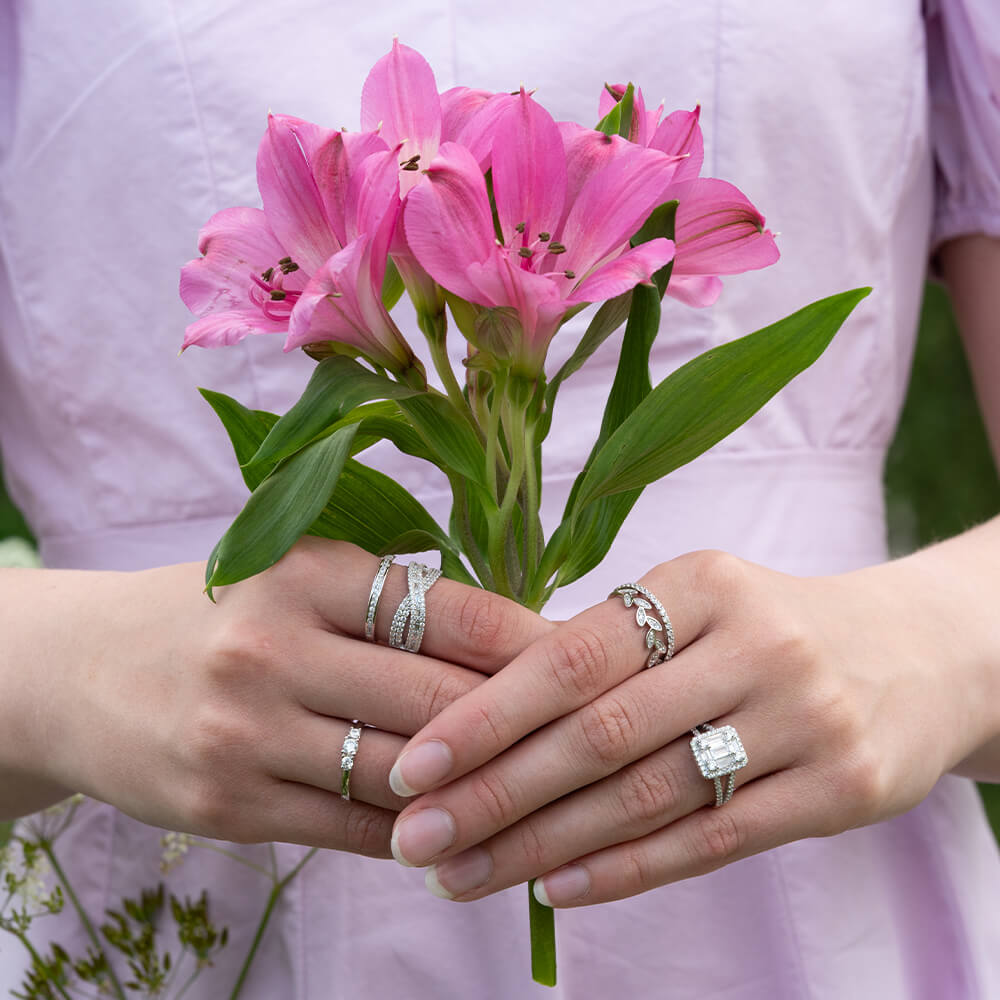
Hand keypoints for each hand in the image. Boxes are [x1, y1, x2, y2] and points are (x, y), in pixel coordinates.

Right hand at [0, 539, 550, 855]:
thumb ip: (387, 599)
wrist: (81, 672)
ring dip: (478, 786)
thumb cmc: (217, 615)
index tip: (583, 658)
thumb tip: (511, 637)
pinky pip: (353, 825)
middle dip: (518, 718)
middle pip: (432, 695)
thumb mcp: (292, 576)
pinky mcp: (227, 803)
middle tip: (582, 729)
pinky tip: (460, 825)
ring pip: (400, 771)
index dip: (526, 639)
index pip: (445, 609)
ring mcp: (245, 731)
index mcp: (303, 572)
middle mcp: (272, 646)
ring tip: (540, 788)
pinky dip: (417, 828)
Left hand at [386, 548, 991, 904]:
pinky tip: (556, 889)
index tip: (413, 764)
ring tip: (465, 874)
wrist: (915, 654)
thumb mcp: (697, 606)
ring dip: (543, 845)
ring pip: (648, 796)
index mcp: (701, 582)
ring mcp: (804, 717)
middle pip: (601, 733)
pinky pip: (712, 841)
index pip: (574, 656)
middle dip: (496, 792)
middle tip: (418, 838)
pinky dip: (624, 870)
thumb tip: (476, 715)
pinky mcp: (841, 788)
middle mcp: (755, 644)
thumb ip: (605, 650)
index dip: (487, 714)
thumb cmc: (768, 629)